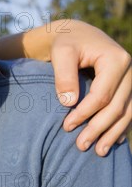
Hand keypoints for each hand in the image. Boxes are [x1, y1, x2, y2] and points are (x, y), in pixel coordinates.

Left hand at [48, 20, 130, 155]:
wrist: (76, 34)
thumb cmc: (66, 43)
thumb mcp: (61, 53)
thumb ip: (64, 76)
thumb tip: (69, 103)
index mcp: (116, 60)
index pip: (102, 95)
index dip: (85, 114)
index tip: (66, 127)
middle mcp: (129, 70)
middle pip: (117, 107)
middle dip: (99, 129)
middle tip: (81, 146)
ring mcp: (131, 80)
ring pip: (127, 112)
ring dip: (113, 133)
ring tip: (98, 151)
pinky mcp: (127, 87)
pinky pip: (128, 110)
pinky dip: (121, 127)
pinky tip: (114, 142)